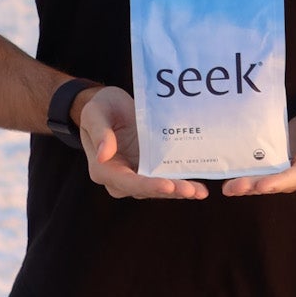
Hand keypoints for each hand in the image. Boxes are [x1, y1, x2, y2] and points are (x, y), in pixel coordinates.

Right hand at [77, 86, 208, 200]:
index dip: (148, 185)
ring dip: (179, 190)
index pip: (127, 182)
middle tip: (191, 190)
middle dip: (170, 191)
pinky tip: (199, 187)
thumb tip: (103, 155)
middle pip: (146, 189)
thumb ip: (100, 132)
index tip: (167, 185)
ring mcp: (136, 174)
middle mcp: (120, 178)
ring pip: (159, 188)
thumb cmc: (101, 107)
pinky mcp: (149, 168)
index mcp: (103, 169)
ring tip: (200, 191)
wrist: (110, 105)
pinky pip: (166, 179)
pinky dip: (181, 183)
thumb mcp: (95, 113)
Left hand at [221, 91, 295, 196]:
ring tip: (228, 187)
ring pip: (270, 182)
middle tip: (233, 188)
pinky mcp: (282, 165)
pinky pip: (266, 176)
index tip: (262, 186)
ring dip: (249, 186)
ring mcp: (293, 170)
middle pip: (280, 183)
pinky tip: (231, 181)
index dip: (280, 181)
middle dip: (257, 186)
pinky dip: (250, 179)